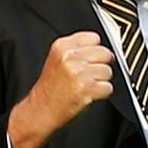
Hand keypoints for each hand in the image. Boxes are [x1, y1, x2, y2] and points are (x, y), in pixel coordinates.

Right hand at [7, 31, 113, 147]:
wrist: (40, 110)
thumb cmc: (49, 88)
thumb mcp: (57, 59)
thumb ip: (76, 49)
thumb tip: (101, 48)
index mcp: (62, 46)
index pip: (94, 38)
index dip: (96, 50)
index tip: (92, 58)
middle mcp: (70, 57)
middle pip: (105, 53)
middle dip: (101, 65)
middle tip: (89, 75)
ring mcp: (78, 72)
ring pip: (108, 71)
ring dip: (101, 81)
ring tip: (86, 85)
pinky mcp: (86, 88)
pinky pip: (108, 87)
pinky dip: (102, 93)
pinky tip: (89, 94)